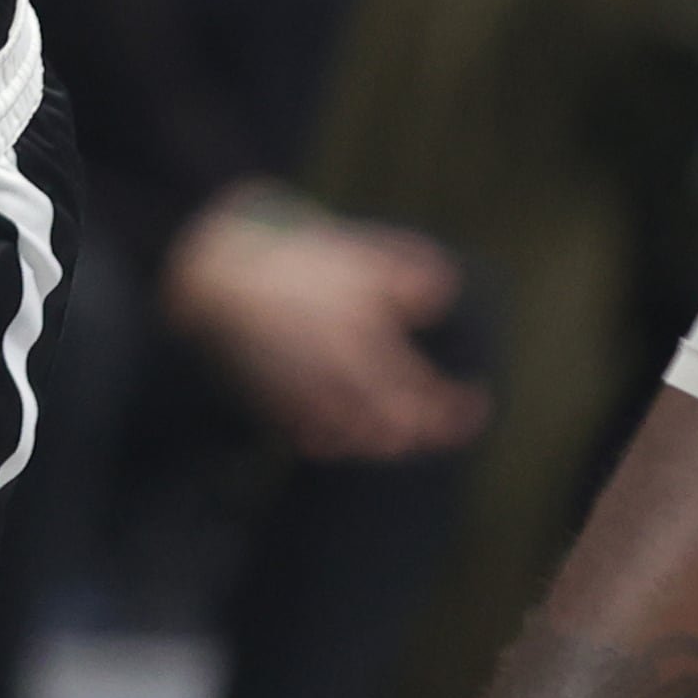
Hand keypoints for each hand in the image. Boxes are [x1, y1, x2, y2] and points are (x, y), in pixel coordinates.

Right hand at [161, 190, 491, 460]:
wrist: (220, 276)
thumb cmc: (297, 261)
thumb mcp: (362, 255)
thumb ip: (411, 275)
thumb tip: (443, 299)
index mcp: (365, 347)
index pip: (427, 399)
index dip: (458, 411)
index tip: (478, 403)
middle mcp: (337, 384)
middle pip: (395, 433)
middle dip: (424, 431)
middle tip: (442, 419)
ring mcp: (304, 399)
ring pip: (357, 442)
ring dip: (384, 439)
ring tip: (399, 425)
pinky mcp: (275, 403)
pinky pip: (316, 439)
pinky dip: (338, 440)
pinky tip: (347, 425)